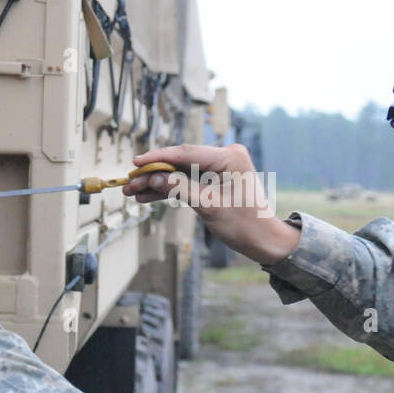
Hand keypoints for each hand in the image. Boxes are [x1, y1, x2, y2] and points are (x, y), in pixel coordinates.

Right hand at [123, 143, 299, 264]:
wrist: (263, 240)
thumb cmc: (243, 224)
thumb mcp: (208, 206)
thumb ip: (179, 188)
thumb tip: (152, 177)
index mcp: (229, 157)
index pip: (186, 152)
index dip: (158, 158)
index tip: (136, 163)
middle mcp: (225, 157)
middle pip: (180, 161)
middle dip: (154, 173)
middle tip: (130, 183)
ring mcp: (219, 168)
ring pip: (181, 172)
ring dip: (158, 183)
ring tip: (133, 192)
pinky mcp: (214, 179)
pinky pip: (188, 181)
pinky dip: (171, 189)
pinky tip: (148, 196)